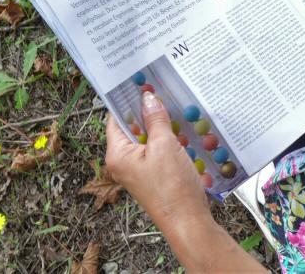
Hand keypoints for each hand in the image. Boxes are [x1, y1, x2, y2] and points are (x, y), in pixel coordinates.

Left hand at [105, 92, 208, 230]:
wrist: (188, 221)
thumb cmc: (172, 187)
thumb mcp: (164, 146)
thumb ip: (156, 119)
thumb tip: (148, 98)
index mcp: (118, 154)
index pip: (116, 119)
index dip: (127, 101)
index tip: (140, 83)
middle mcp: (124, 162)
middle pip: (133, 128)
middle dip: (148, 112)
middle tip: (162, 92)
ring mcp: (139, 169)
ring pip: (148, 138)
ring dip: (161, 126)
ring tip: (176, 109)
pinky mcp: (154, 175)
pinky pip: (158, 150)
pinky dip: (169, 140)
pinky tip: (183, 131)